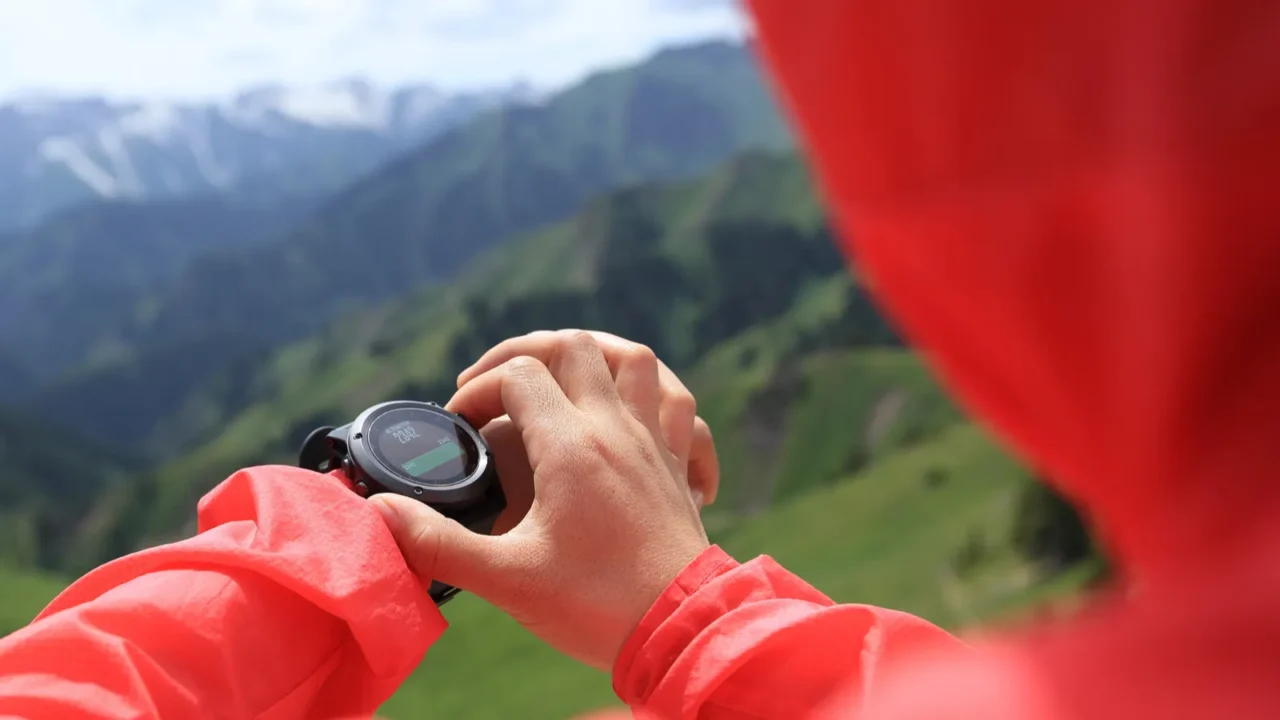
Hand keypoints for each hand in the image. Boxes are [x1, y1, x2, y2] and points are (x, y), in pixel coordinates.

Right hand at [371, 331, 713, 670]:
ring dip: (596, 353)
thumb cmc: (598, 606)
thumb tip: (380, 514)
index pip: (519, 376)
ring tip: (563, 370)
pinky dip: (657, 395)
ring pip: (635, 360)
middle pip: (576, 347)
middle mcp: (617, 430)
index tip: (459, 425)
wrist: (681, 633)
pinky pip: (680, 406)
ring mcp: (654, 443)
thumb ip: (438, 543)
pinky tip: (637, 414)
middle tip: (496, 383)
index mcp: (572, 446)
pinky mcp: (677, 467)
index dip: (479, 389)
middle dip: (527, 351)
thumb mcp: (506, 579)